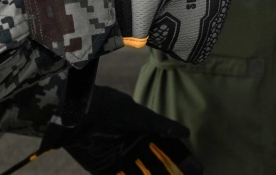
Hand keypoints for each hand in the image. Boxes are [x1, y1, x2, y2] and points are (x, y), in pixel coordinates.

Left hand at [58, 87, 201, 174]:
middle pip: (157, 166)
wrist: (76, 113)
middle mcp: (134, 146)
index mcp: (144, 131)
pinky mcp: (103, 168)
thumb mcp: (136, 115)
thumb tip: (186, 132)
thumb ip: (160, 125)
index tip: (198, 171)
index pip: (167, 149)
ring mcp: (120, 158)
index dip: (182, 159)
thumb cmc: (108, 107)